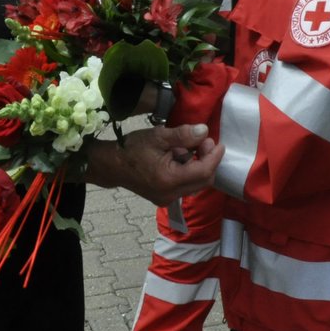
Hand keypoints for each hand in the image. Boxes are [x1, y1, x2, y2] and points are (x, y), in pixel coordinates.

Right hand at [87, 124, 222, 206]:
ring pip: (195, 185)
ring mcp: (167, 199)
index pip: (203, 172)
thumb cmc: (132, 148)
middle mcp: (170, 194)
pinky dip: (188, 172)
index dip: (214, 157)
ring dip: (198, 166)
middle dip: (208, 161)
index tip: (218, 143)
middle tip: (203, 142)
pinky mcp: (164, 198)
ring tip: (188, 147)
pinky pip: (185, 186)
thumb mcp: (158, 136)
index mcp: (169, 180)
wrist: (111, 165)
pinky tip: (180, 157)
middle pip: (203, 181)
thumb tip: (204, 131)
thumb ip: (183, 135)